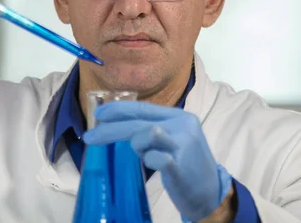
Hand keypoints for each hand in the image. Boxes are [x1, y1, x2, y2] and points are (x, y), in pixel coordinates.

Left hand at [83, 101, 232, 221]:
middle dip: (110, 129)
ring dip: (136, 146)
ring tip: (143, 157)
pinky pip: (156, 159)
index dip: (118, 109)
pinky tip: (151, 165)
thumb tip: (117, 125)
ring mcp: (183, 144)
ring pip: (146, 134)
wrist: (211, 192)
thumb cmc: (186, 165)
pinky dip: (148, 161)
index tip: (98, 113)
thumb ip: (151, 129)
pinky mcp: (181, 165)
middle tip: (90, 137)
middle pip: (139, 122)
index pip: (143, 108)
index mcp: (179, 116)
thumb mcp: (173, 139)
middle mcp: (182, 125)